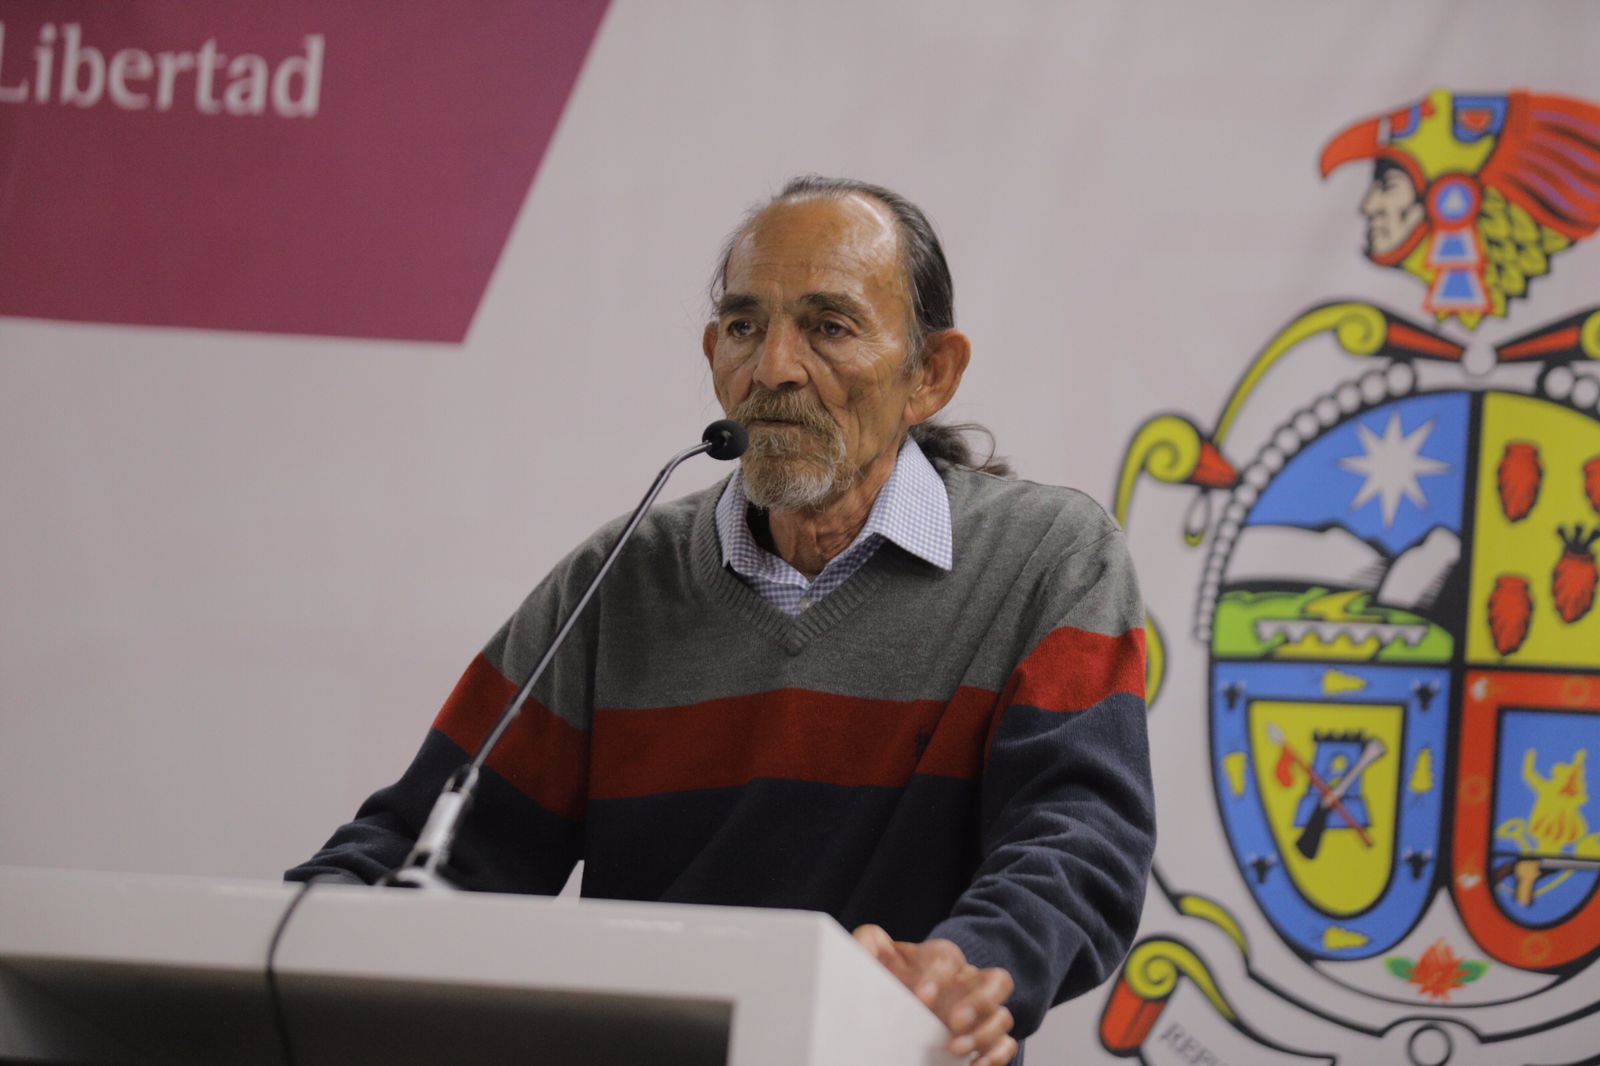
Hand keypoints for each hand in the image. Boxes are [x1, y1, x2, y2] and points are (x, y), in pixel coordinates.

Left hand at [852, 924, 1017, 1064]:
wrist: (892, 1005)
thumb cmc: (889, 977)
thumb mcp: (876, 957)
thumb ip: (869, 942)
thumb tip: (869, 942)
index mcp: (940, 959)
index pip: (949, 958)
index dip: (938, 976)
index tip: (921, 998)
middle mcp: (967, 982)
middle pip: (996, 981)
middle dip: (980, 1002)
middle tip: (954, 1022)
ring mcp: (980, 1011)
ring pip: (1003, 1016)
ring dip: (984, 1034)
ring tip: (955, 1050)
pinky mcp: (984, 1037)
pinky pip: (1006, 1043)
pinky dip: (997, 1055)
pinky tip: (976, 1065)